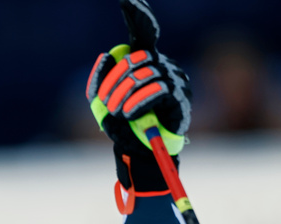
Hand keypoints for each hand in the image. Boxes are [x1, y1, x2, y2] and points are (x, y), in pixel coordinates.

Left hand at [85, 0, 190, 160]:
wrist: (141, 152)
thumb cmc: (125, 126)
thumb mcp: (104, 104)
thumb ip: (100, 82)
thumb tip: (106, 55)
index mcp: (144, 63)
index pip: (143, 33)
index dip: (138, 15)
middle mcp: (161, 65)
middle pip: (135, 58)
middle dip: (114, 80)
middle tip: (105, 103)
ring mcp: (173, 79)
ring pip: (143, 76)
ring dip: (124, 95)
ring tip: (118, 112)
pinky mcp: (179, 97)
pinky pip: (157, 90)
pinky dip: (138, 102)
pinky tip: (129, 114)